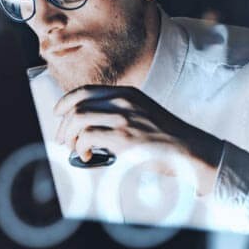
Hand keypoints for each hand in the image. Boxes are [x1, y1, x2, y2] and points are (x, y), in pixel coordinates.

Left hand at [53, 85, 223, 192]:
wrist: (190, 150)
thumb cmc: (167, 138)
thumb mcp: (143, 113)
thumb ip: (119, 114)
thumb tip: (90, 128)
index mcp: (127, 93)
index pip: (85, 91)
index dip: (66, 102)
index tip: (58, 113)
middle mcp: (122, 101)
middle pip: (77, 106)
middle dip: (64, 125)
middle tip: (63, 140)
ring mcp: (123, 118)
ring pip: (78, 119)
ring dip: (69, 136)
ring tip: (74, 149)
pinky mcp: (123, 137)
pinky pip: (87, 138)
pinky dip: (81, 149)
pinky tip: (88, 157)